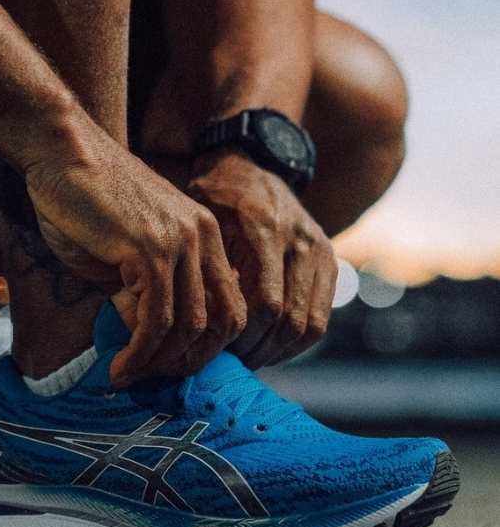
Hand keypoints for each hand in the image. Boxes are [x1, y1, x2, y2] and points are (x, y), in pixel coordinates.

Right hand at [23, 124, 246, 382]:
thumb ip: (141, 290)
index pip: (230, 306)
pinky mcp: (150, 250)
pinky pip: (156, 319)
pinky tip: (120, 366)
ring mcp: (180, 243)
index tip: (173, 367)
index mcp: (204, 235)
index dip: (207, 347)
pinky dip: (140, 353)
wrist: (61, 153)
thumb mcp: (123, 252)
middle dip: (190, 362)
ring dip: (160, 363)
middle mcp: (203, 238)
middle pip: (223, 322)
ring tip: (130, 376)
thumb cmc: (82, 198)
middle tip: (155, 381)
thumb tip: (146, 339)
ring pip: (190, 326)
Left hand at [186, 149, 335, 367]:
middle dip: (260, 350)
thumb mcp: (202, 218)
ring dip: (280, 351)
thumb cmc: (214, 193)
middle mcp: (301, 240)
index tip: (217, 350)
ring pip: (311, 324)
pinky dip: (298, 341)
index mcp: (267, 229)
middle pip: (290, 319)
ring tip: (249, 361)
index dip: (243, 335)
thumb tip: (195, 320)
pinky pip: (322, 316)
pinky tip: (271, 349)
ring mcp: (321, 251)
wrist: (251, 162)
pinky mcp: (331, 261)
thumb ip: (205, 263)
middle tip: (231, 364)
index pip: (265, 303)